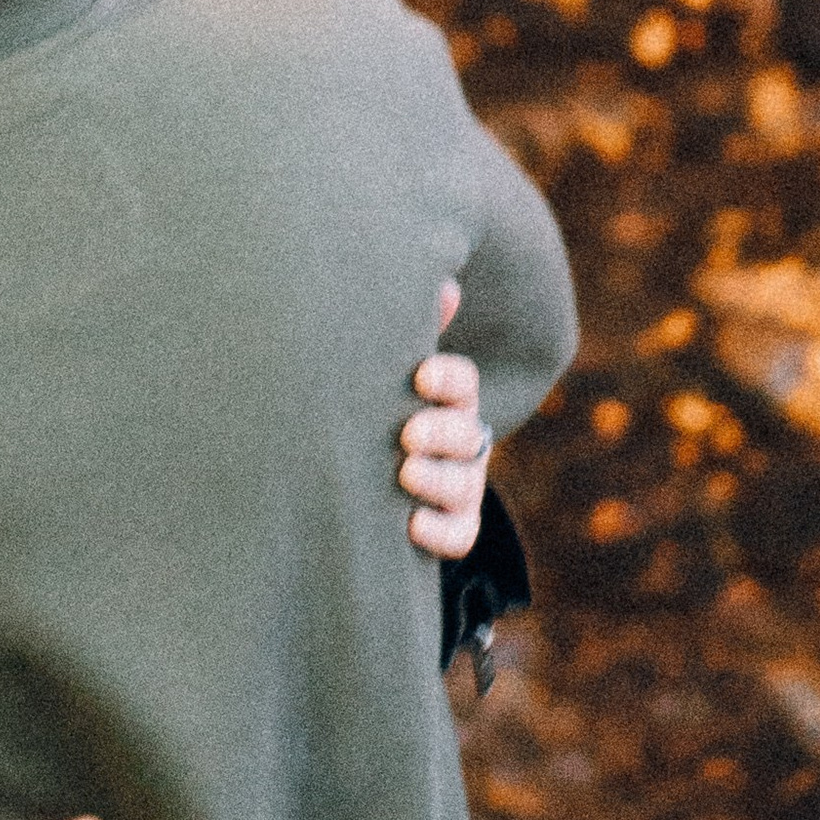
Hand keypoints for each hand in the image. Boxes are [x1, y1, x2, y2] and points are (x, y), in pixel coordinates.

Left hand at [399, 277, 489, 560]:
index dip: (448, 379)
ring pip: (462, 484)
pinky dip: (440, 532)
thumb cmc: (371, 407)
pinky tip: (411, 525)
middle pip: (467, 433)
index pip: (462, 383)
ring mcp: (459, 486)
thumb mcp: (380, 371)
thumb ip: (399, 332)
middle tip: (408, 432)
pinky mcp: (450, 527)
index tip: (421, 376)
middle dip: (442, 432)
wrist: (353, 475)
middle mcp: (460, 441)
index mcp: (446, 399)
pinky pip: (457, 535)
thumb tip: (439, 284)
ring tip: (405, 473)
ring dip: (437, 478)